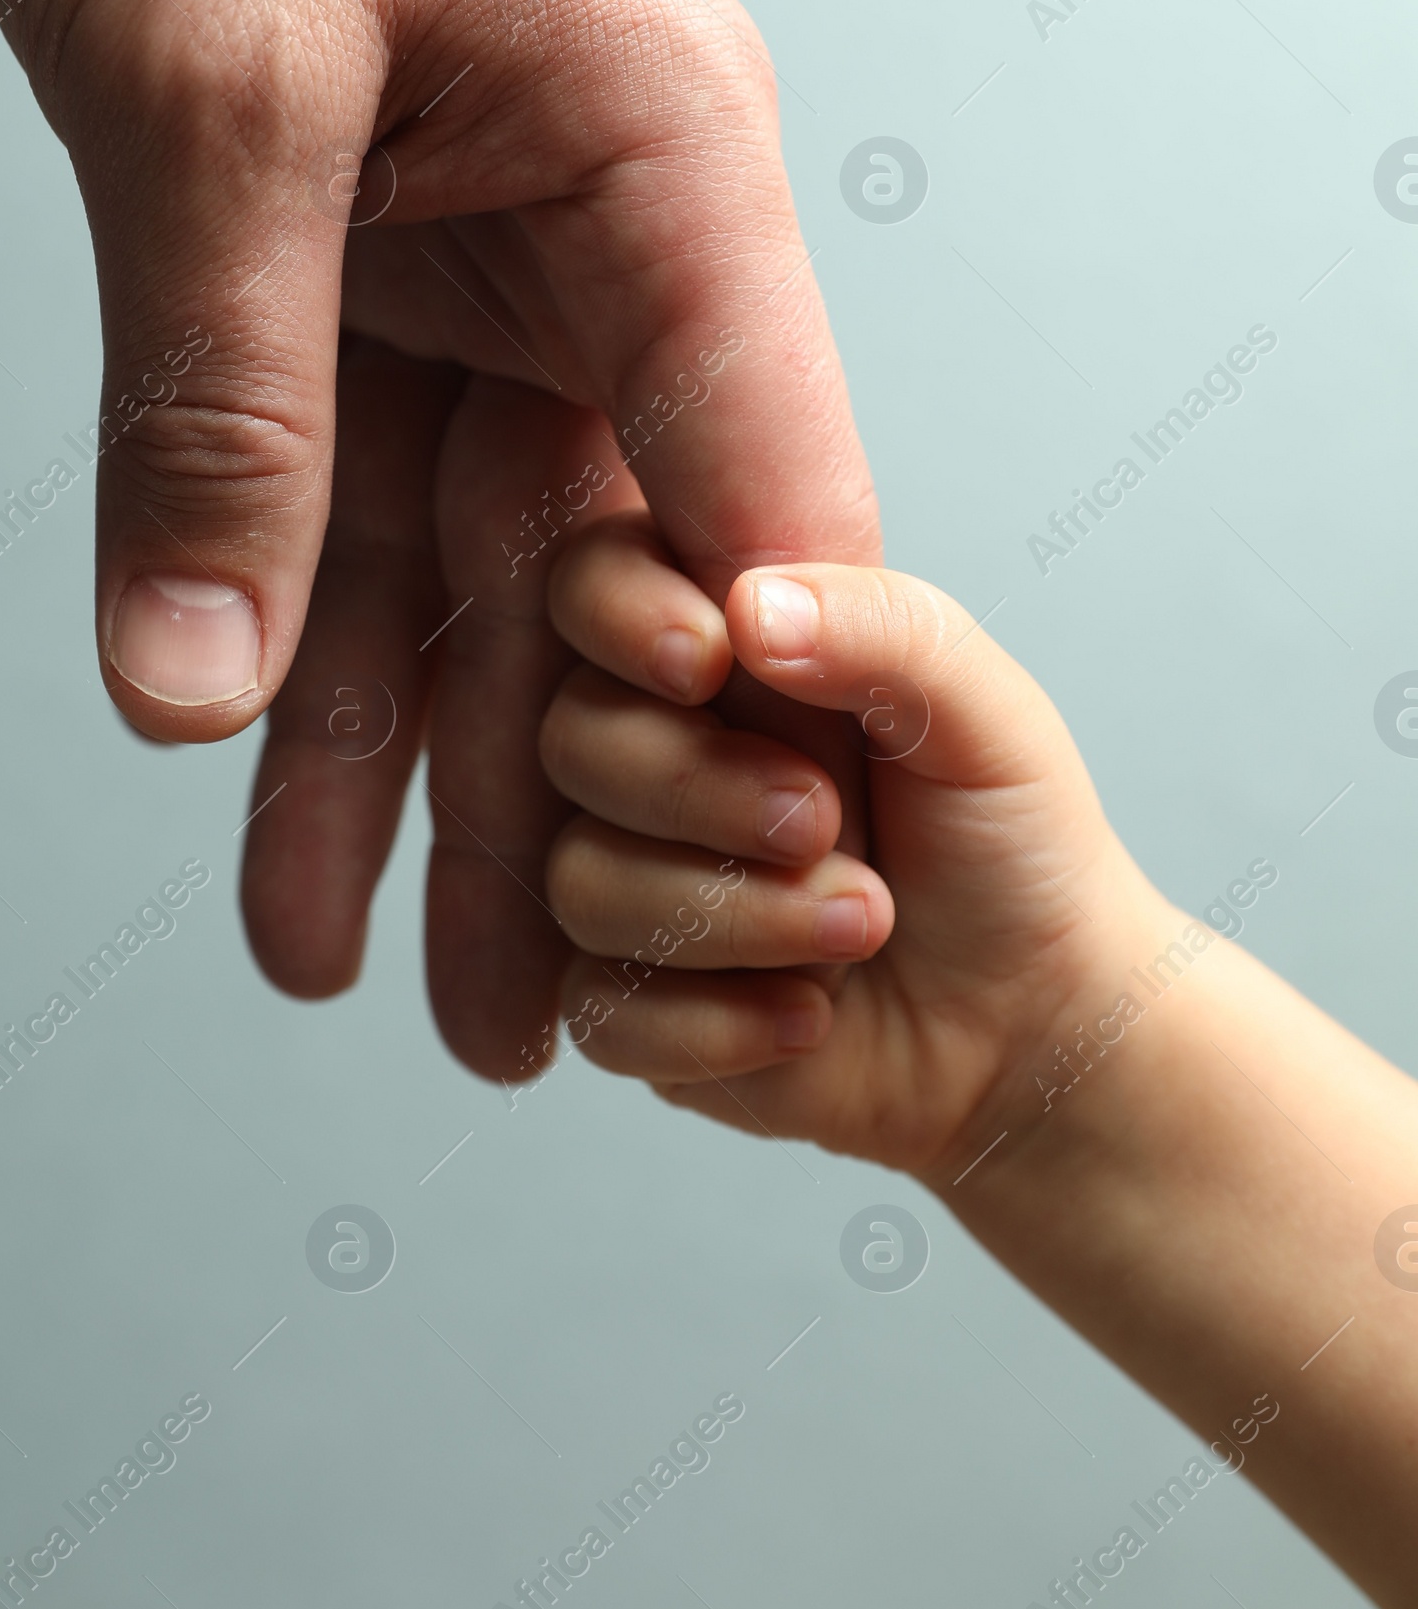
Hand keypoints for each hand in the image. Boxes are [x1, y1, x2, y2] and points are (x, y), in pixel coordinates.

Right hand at [540, 513, 1165, 1170]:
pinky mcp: (630, 1004)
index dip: (620, 615)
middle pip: (573, 740)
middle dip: (705, 790)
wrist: (1034, 1020)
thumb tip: (751, 609)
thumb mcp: (981, 710)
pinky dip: (720, 1024)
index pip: (593, 585)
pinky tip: (810, 1014)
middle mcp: (656, 754)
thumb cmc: (1006, 843)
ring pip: (581, 882)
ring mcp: (630, 878)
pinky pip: (600, 1011)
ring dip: (739, 916)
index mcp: (724, 648)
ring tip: (862, 924)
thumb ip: (879, 628)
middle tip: (827, 821)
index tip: (710, 662)